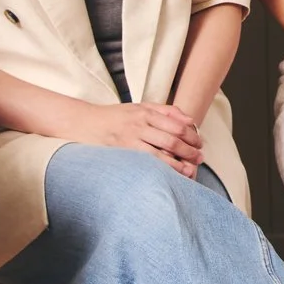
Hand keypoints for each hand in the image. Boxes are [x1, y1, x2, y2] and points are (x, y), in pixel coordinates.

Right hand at [74, 100, 205, 176]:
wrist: (84, 122)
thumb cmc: (115, 116)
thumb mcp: (140, 107)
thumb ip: (166, 111)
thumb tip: (190, 119)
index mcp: (146, 112)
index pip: (177, 125)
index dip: (192, 136)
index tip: (200, 144)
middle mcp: (138, 125)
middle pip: (172, 139)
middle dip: (189, 151)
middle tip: (199, 159)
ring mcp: (129, 140)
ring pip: (160, 154)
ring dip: (178, 164)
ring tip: (190, 170)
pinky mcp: (121, 153)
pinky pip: (145, 164)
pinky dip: (160, 171)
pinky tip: (169, 177)